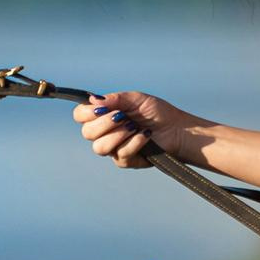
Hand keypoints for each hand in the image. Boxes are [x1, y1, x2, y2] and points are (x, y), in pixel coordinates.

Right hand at [71, 89, 187, 169]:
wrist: (178, 129)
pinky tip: (145, 136)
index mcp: (104, 115)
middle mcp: (105, 132)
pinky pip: (120, 155)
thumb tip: (93, 100)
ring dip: (117, 135)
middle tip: (122, 117)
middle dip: (104, 124)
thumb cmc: (157, 112)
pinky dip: (134, 143)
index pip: (80, 115)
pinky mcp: (125, 160)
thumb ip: (115, 99)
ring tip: (134, 127)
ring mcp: (114, 148)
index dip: (86, 113)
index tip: (101, 109)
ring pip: (100, 147)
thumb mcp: (137, 99)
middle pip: (87, 133)